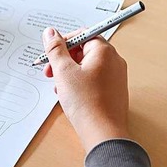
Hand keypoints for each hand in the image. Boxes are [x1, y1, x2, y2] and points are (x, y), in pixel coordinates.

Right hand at [42, 27, 129, 151]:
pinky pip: (93, 79)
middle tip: (50, 71)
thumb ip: (55, 49)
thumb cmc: (86, 102)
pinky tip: (69, 96)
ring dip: (69, 73)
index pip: (82, 34)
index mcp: (104, 52)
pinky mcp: (113, 91)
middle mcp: (114, 61)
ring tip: (58, 87)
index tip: (51, 52)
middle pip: (84, 51)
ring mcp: (115, 77)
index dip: (63, 42)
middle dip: (64, 60)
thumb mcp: (63, 71)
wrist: (103, 133)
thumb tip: (50, 32)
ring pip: (87, 66)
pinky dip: (79, 83)